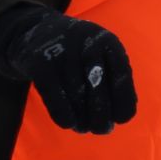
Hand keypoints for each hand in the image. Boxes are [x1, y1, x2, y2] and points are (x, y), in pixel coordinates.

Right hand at [0, 6, 137, 134]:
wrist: (37, 31)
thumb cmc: (79, 53)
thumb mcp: (103, 56)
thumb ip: (116, 80)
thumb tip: (123, 116)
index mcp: (109, 43)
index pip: (122, 80)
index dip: (123, 105)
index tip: (120, 119)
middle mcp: (87, 44)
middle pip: (99, 94)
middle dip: (102, 119)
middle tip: (101, 129)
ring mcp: (63, 53)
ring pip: (78, 101)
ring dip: (83, 121)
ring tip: (83, 127)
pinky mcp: (41, 64)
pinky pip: (57, 100)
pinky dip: (65, 117)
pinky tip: (69, 123)